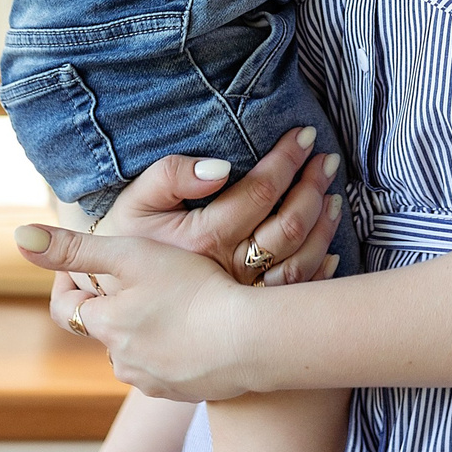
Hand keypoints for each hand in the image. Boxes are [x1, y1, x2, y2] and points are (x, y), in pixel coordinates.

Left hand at [20, 225, 259, 400]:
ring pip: (137, 349)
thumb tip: (19, 237)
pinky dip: (175, 349)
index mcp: (104, 325)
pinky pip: (169, 367)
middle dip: (115, 306)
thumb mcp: (131, 256)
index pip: (66, 308)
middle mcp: (121, 361)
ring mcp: (153, 381)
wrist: (249, 340)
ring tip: (175, 301)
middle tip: (141, 277)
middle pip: (104, 329)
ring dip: (146, 330)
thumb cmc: (192, 289)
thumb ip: (76, 248)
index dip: (69, 284)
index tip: (83, 266)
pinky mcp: (184, 392)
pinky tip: (200, 328)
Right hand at [66, 126, 343, 299]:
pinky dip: (320, 271)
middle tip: (328, 160)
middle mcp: (227, 270)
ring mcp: (241, 299)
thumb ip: (170, 175)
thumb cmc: (127, 244)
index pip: (259, 192)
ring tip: (334, 195)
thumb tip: (221, 167)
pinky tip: (331, 249)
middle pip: (287, 226)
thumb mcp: (134, 203)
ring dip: (323, 226)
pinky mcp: (246, 317)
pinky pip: (294, 295)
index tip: (305, 135)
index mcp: (202, 238)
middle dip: (313, 187)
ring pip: (299, 262)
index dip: (286, 159)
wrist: (117, 303)